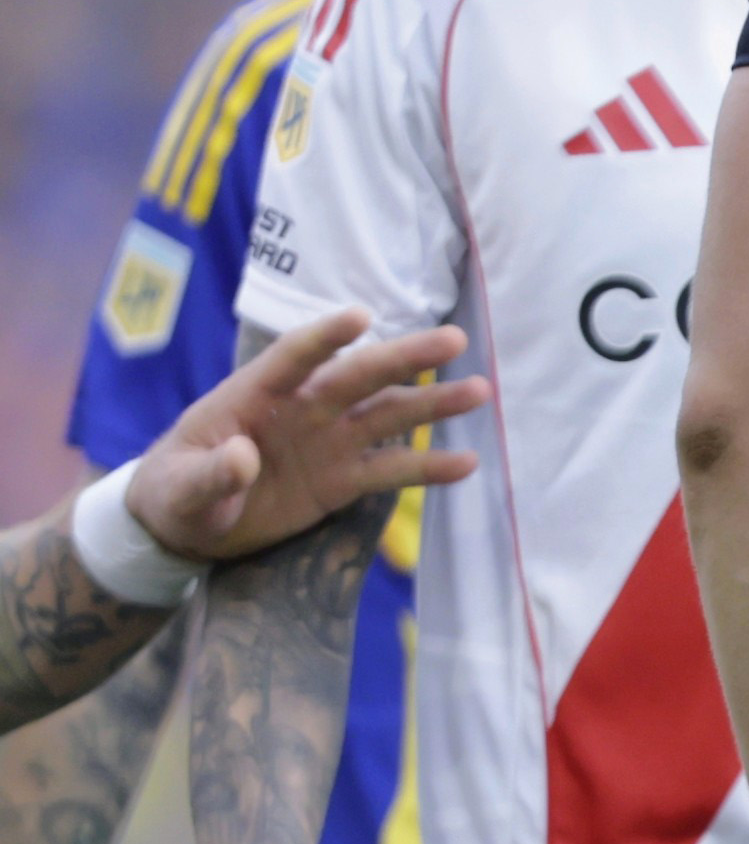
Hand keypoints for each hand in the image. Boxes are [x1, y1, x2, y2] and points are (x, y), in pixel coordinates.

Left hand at [133, 311, 486, 562]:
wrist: (186, 526)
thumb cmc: (174, 491)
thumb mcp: (177, 489)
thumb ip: (209, 474)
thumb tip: (243, 458)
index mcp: (255, 395)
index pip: (293, 358)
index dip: (323, 338)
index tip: (360, 317)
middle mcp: (304, 408)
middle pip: (359, 376)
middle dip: (404, 357)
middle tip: (452, 339)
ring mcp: (329, 441)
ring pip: (389, 414)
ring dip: (433, 403)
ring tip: (479, 392)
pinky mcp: (343, 479)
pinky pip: (392, 470)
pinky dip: (429, 466)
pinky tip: (467, 463)